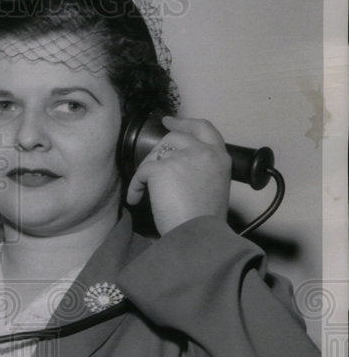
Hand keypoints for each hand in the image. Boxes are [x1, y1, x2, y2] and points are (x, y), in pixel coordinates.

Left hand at [125, 116, 230, 235]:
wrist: (197, 234)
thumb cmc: (204, 221)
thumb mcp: (213, 188)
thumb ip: (202, 171)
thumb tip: (181, 169)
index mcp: (220, 158)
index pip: (204, 129)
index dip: (186, 122)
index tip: (171, 121)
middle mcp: (204, 152)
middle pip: (175, 136)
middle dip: (159, 145)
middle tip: (149, 156)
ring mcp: (183, 157)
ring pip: (156, 154)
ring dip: (146, 172)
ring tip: (143, 191)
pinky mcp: (162, 167)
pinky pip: (142, 172)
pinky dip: (135, 186)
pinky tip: (136, 199)